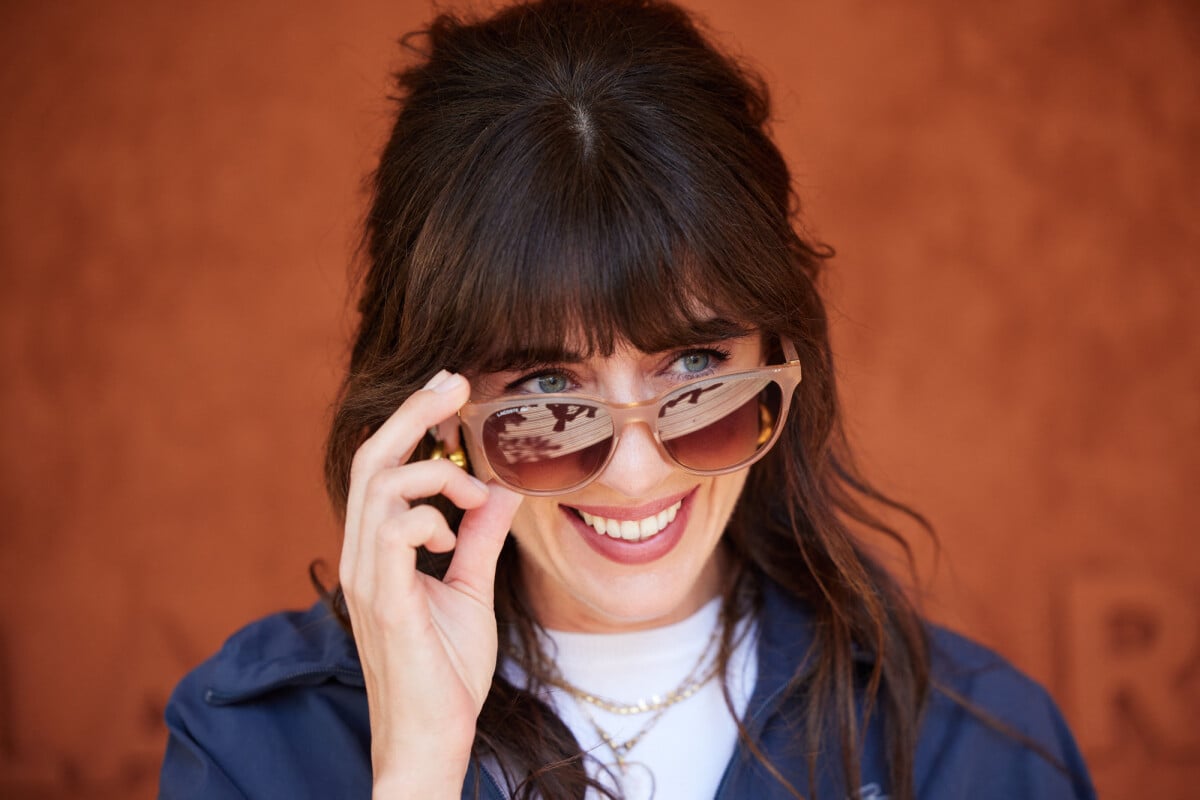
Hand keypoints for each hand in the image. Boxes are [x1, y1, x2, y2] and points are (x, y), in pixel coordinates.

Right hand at [338, 370, 522, 797]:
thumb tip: (503, 489)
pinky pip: (393, 530)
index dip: (410, 423)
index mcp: (377, 551)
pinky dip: (428, 516)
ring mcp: (367, 576)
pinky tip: (453, 532)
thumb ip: (479, 538)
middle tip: (453, 383)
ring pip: (377, 485)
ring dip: (433, 472)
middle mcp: (362, 556)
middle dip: (412, 413)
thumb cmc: (445, 672)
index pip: (380, 468)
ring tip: (472, 491)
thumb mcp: (471, 590)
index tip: (451, 391)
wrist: (430, 738)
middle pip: (369, 460)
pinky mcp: (384, 600)